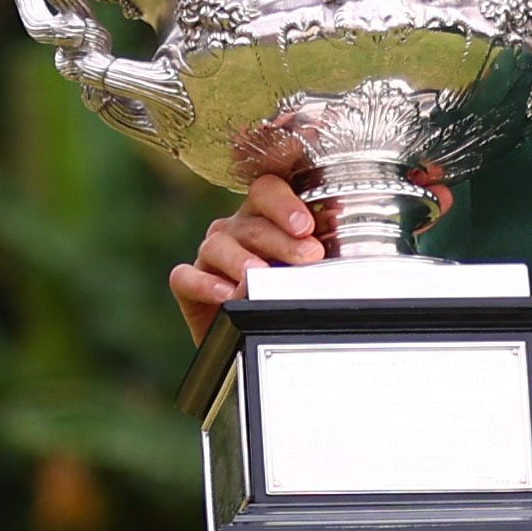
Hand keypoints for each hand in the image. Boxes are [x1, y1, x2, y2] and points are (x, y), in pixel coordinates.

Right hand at [170, 140, 332, 334]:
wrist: (254, 339)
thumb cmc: (284, 299)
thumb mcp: (307, 273)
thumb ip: (321, 255)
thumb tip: (344, 248)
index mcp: (263, 217)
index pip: (267, 191)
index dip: (285, 203)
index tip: (307, 226)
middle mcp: (234, 230)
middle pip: (251, 222)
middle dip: (281, 239)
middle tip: (307, 257)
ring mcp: (210, 255)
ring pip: (218, 245)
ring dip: (241, 260)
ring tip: (259, 275)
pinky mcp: (189, 284)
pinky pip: (186, 276)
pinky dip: (204, 284)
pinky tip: (225, 294)